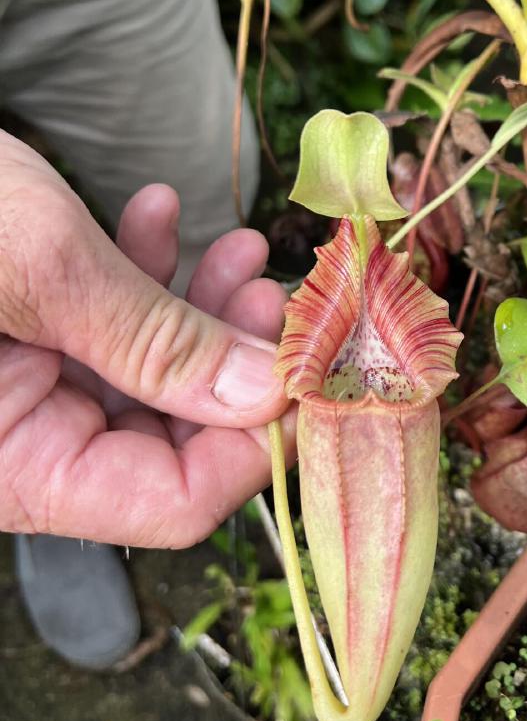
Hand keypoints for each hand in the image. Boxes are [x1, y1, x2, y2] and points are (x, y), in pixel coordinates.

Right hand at [0, 131, 293, 547]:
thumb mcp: (40, 270)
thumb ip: (155, 342)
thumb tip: (267, 396)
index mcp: (11, 469)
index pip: (171, 506)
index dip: (254, 444)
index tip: (304, 368)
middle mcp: (20, 446)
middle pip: (173, 439)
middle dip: (233, 362)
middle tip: (278, 293)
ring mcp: (23, 390)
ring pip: (150, 375)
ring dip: (200, 309)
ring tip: (238, 248)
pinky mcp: (24, 336)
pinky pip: (105, 328)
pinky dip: (142, 274)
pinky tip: (158, 214)